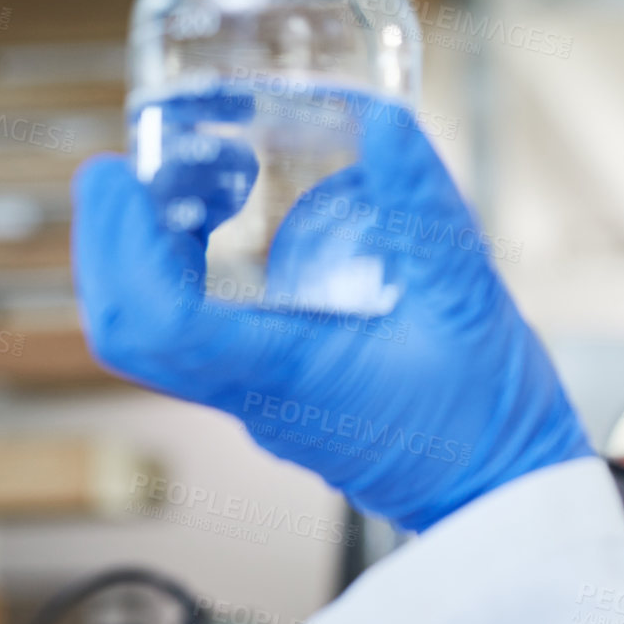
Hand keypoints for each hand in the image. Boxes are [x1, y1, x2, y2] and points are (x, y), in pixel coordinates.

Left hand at [72, 99, 589, 530]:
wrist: (506, 498)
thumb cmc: (492, 422)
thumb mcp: (470, 299)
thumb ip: (426, 210)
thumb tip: (385, 124)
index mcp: (286, 376)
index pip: (157, 323)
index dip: (118, 243)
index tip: (117, 174)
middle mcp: (257, 395)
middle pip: (131, 328)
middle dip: (117, 238)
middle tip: (146, 163)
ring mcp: (264, 400)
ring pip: (160, 331)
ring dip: (154, 250)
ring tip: (208, 176)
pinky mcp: (282, 393)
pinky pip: (202, 333)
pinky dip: (193, 269)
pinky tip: (247, 222)